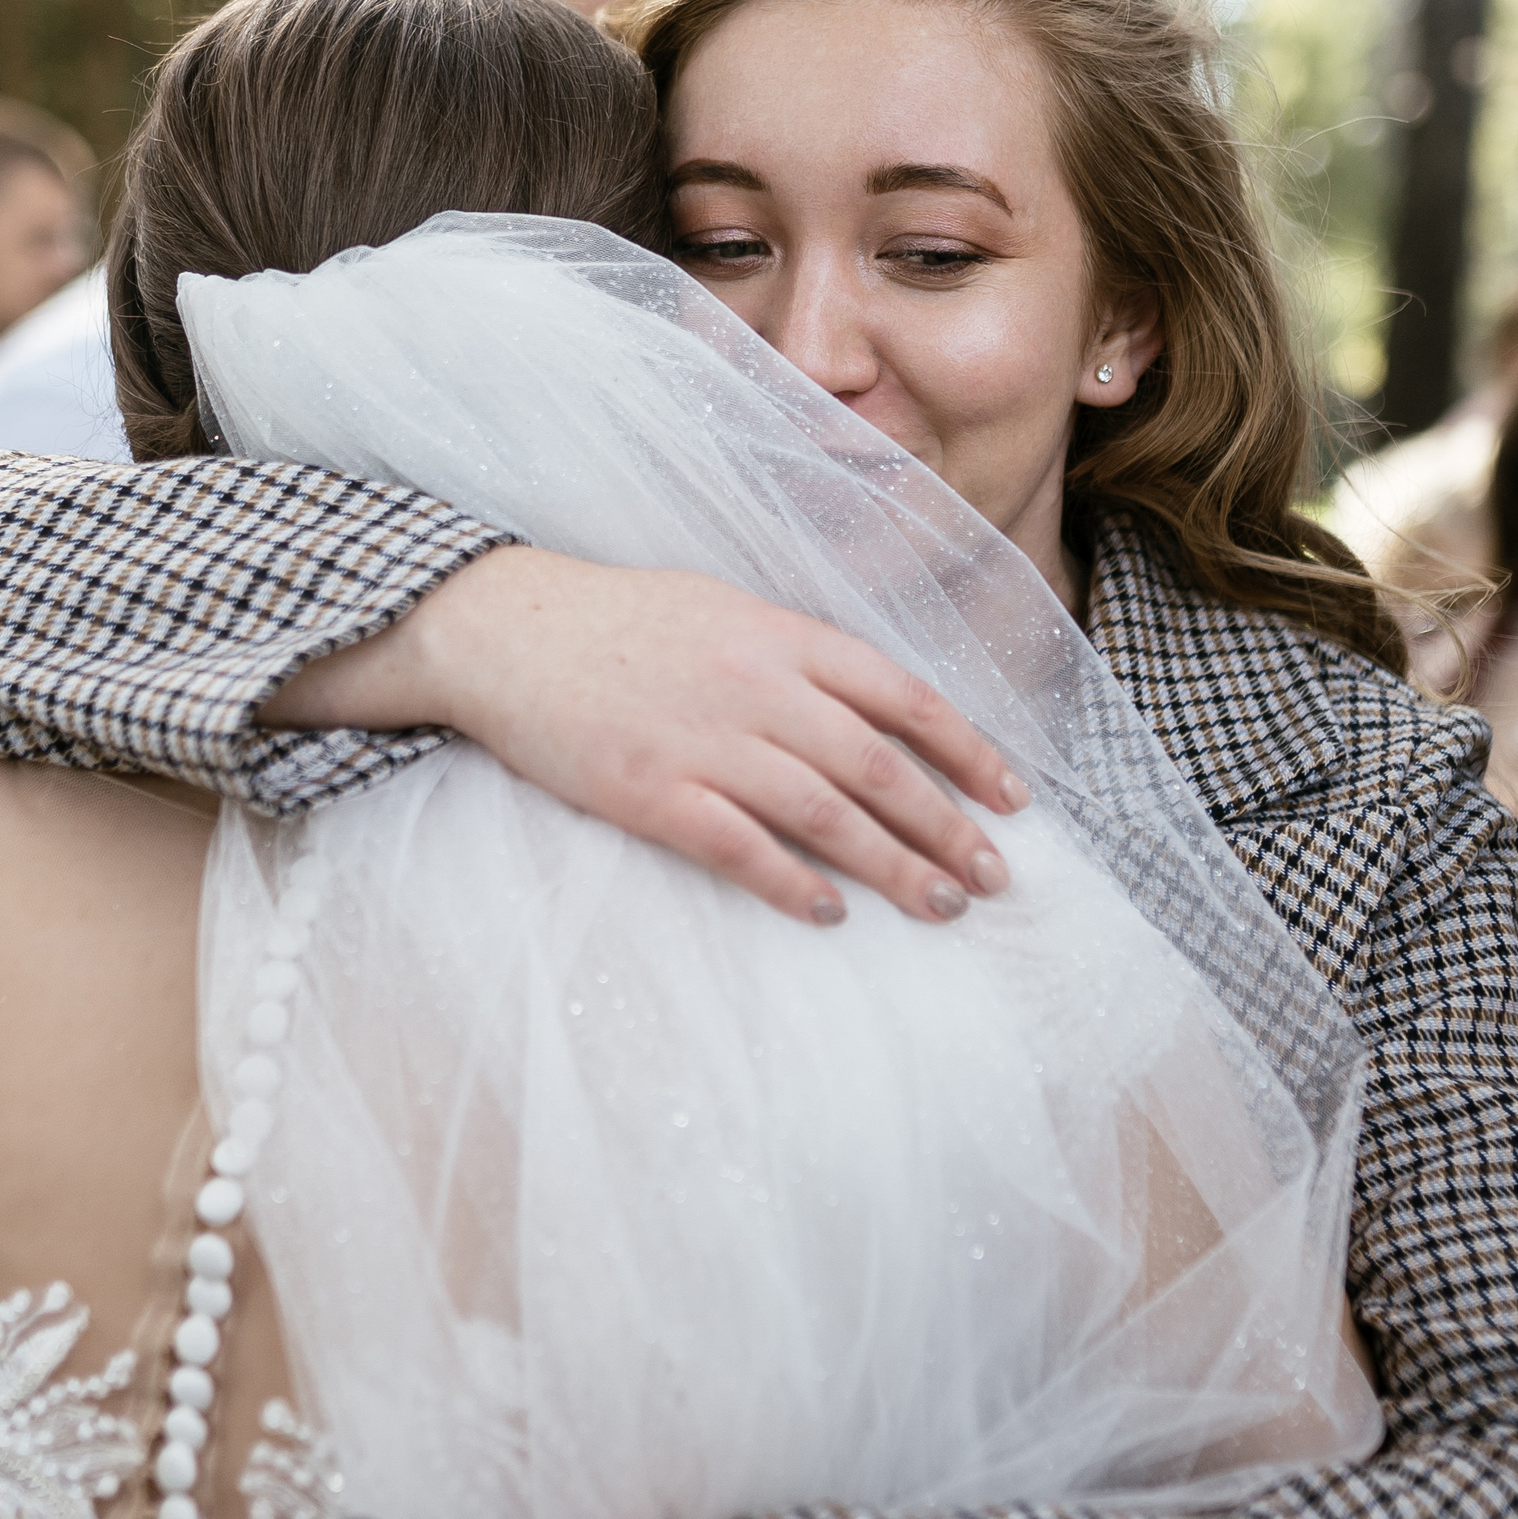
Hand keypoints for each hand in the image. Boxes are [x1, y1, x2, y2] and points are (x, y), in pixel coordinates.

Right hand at [262, 547, 1028, 925]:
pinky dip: (793, 881)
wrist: (504, 627)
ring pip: (825, 813)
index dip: (966, 752)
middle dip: (947, 827)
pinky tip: (832, 910)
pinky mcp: (648, 790)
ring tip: (939, 906)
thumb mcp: (721, 608)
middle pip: (877, 767)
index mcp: (780, 636)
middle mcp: (756, 688)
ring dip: (892, 866)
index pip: (902, 697)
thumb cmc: (615, 619)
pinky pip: (739, 846)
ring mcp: (702, 742)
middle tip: (993, 878)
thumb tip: (869, 707)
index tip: (1013, 800)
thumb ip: (795, 655)